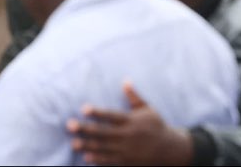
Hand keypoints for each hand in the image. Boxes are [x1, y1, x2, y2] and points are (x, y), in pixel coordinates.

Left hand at [68, 84, 192, 166]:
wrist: (170, 150)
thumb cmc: (156, 126)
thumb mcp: (148, 109)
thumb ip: (134, 97)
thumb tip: (125, 81)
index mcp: (132, 121)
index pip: (111, 116)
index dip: (97, 112)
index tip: (83, 109)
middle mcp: (128, 136)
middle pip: (103, 132)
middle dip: (86, 129)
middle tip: (70, 125)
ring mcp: (127, 151)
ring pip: (104, 148)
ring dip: (88, 145)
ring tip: (74, 143)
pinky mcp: (127, 162)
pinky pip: (110, 161)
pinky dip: (98, 159)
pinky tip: (86, 157)